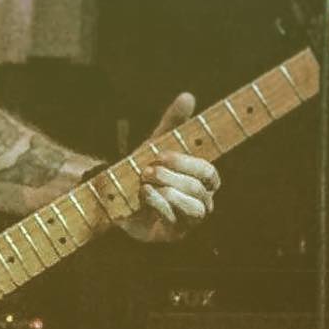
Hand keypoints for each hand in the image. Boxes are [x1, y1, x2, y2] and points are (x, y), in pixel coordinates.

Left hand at [125, 92, 220, 243]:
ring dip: (168, 191)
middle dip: (172, 176)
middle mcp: (201, 202)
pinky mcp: (173, 233)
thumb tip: (188, 95)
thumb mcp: (157, 145)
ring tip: (145, 182)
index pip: (209, 173)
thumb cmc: (145, 172)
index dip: (186, 163)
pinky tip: (143, 194)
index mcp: (201, 181)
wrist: (119, 200)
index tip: (161, 154)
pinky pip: (174, 220)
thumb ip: (173, 123)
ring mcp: (189, 221)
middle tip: (147, 169)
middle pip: (200, 189)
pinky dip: (158, 204)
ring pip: (194, 207)